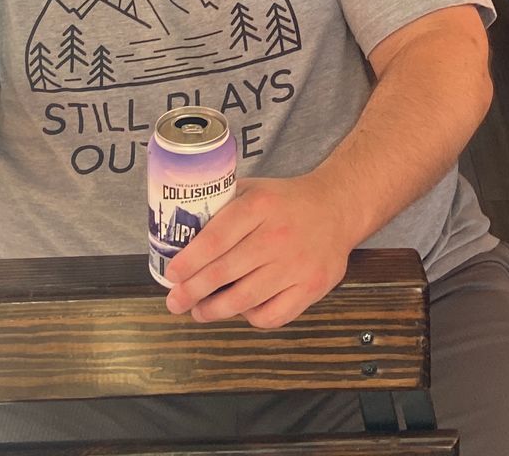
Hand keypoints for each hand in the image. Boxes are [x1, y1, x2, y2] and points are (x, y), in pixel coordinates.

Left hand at [162, 175, 351, 329]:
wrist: (337, 207)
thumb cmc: (286, 202)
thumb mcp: (253, 190)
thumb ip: (222, 207)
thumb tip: (181, 234)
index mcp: (259, 206)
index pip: (215, 238)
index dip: (189, 261)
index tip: (172, 274)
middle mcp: (277, 236)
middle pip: (224, 272)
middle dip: (192, 291)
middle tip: (175, 301)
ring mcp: (296, 265)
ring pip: (244, 300)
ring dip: (214, 310)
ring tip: (199, 312)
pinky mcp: (311, 287)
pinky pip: (272, 315)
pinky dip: (250, 318)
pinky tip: (240, 311)